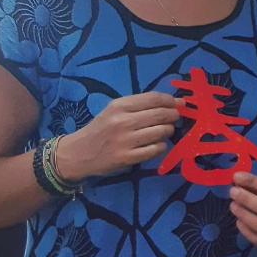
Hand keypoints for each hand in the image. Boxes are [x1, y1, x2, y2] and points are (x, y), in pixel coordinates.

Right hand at [54, 91, 181, 180]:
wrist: (78, 153)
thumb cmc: (100, 129)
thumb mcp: (114, 110)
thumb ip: (140, 105)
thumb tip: (174, 102)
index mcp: (119, 105)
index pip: (154, 98)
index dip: (171, 100)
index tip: (179, 104)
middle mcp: (122, 121)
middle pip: (161, 114)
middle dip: (173, 115)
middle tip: (175, 118)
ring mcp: (125, 140)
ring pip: (161, 131)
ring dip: (168, 131)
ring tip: (164, 131)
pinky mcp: (127, 157)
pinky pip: (155, 149)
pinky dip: (161, 146)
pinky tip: (156, 144)